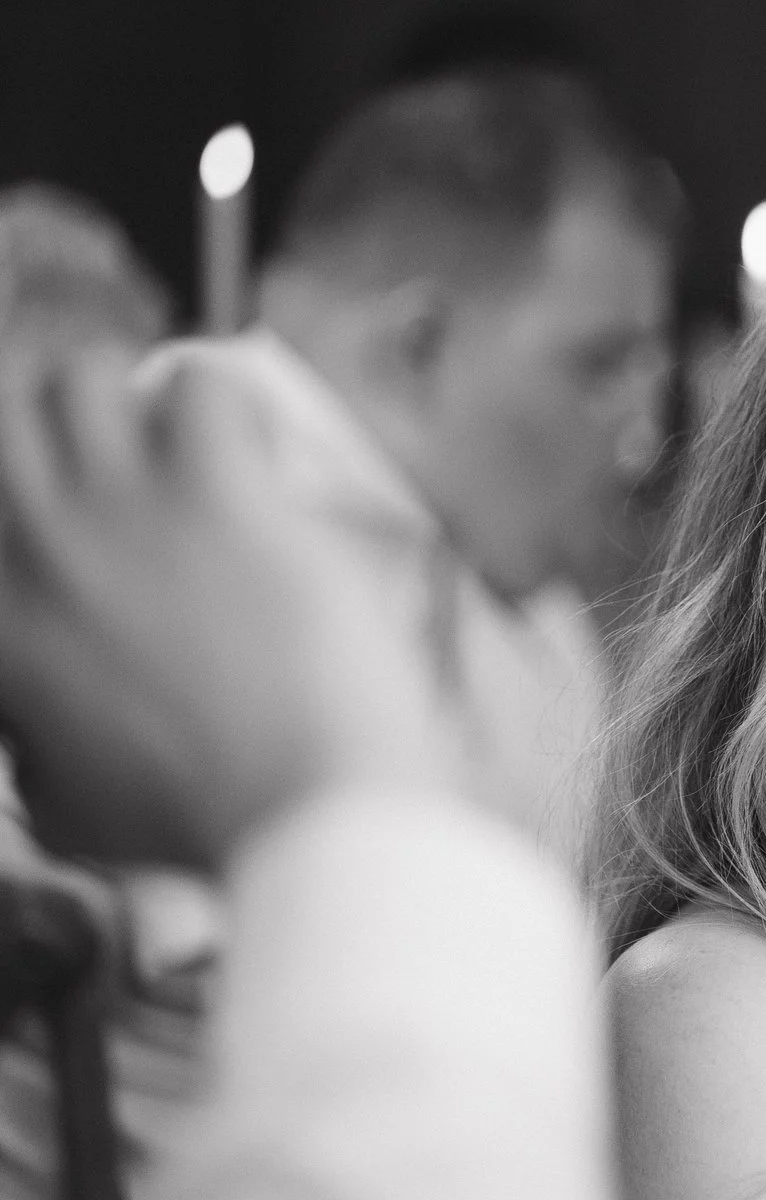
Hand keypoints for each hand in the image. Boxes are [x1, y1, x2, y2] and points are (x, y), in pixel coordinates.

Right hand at [0, 346, 453, 869]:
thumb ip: (30, 738)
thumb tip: (33, 721)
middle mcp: (31, 547)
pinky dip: (235, 407)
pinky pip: (203, 384)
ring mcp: (118, 510)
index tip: (73, 503)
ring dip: (142, 405)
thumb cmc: (202, 822)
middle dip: (68, 424)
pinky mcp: (216, 492)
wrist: (302, 812)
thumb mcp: (63, 801)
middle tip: (137, 463)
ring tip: (199, 455)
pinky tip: (263, 462)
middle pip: (7, 411)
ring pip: (84, 377)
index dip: (28, 490)